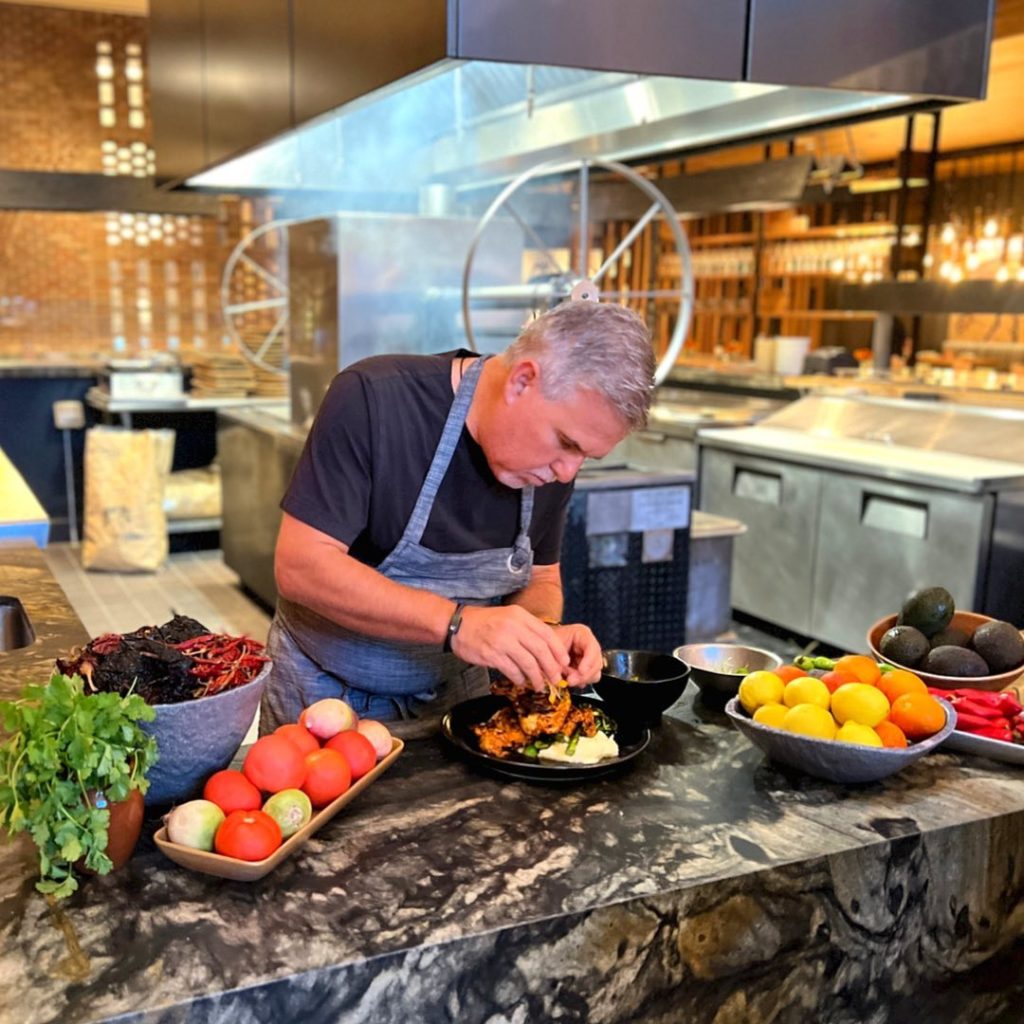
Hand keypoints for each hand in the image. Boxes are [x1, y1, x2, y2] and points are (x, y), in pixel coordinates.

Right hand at [451, 605, 569, 690]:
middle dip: (551, 668)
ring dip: (537, 678)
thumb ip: (527, 630)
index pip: (546, 634)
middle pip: (540, 650)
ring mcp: (502, 641)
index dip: (558, 651)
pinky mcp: (492, 655)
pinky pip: (512, 671)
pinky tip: (521, 682)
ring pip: (528, 663)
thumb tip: (548, 652)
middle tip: (556, 679)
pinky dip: (520, 679)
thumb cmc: (486, 622)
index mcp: (520, 616)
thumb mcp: (509, 617)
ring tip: (540, 686)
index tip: (564, 663)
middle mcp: (513, 627)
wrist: (458, 624)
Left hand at [551, 623, 602, 686]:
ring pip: (595, 672)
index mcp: (582, 634)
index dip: (589, 661)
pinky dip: (580, 681)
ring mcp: (589, 657)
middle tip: (570, 681)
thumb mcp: (550, 648)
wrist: (542, 646)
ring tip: (566, 678)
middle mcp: (589, 645)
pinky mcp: (586, 667)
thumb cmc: (546, 642)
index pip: (592, 647)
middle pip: (596, 662)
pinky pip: (589, 678)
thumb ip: (559, 662)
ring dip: (581, 679)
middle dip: (584, 674)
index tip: (581, 671)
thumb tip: (568, 677)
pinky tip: (569, 679)